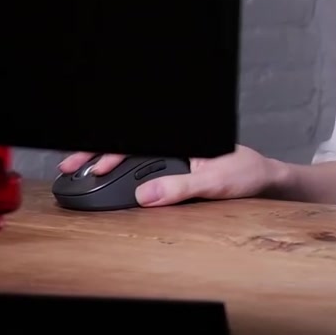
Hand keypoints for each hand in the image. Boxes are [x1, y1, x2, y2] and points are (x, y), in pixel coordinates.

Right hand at [56, 145, 276, 205]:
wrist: (266, 181)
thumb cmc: (247, 172)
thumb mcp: (214, 181)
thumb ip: (181, 188)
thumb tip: (147, 195)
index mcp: (181, 138)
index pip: (137, 142)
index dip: (110, 152)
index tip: (92, 165)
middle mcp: (175, 143)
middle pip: (129, 146)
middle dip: (97, 153)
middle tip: (69, 165)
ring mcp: (174, 154)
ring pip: (133, 154)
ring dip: (107, 161)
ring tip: (79, 170)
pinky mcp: (176, 167)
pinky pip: (143, 165)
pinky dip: (122, 170)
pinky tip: (106, 175)